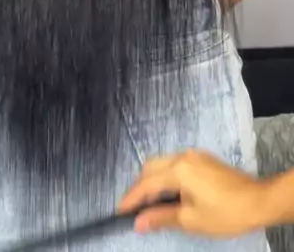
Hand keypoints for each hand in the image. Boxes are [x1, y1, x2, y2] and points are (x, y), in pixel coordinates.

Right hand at [118, 150, 269, 237]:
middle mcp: (183, 157)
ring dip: (153, 180)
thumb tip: (138, 222)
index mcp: (178, 170)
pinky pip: (175, 163)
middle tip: (134, 208)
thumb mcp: (191, 220)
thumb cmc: (225, 212)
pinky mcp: (203, 159)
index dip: (132, 198)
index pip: (146, 183)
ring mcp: (194, 156)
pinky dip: (166, 176)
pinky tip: (169, 193)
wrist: (259, 201)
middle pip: (151, 167)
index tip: (120, 211)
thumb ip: (162, 217)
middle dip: (140, 186)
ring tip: (150, 203)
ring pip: (163, 163)